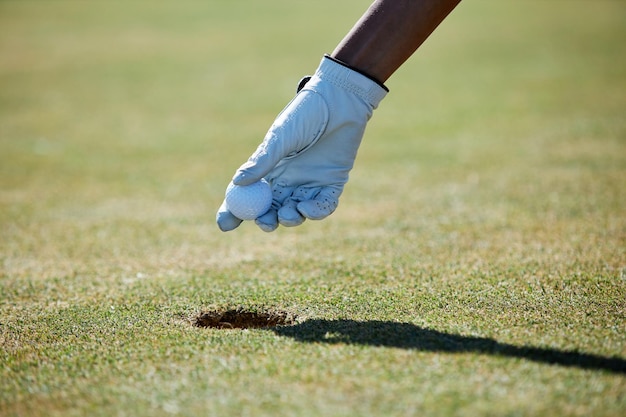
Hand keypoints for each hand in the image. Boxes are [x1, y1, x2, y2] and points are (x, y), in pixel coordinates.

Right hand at [217, 56, 386, 231]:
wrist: (340, 100)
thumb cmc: (306, 113)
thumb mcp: (281, 137)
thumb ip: (263, 161)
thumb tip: (237, 183)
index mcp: (269, 168)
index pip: (248, 195)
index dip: (234, 211)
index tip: (224, 224)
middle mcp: (288, 179)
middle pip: (271, 209)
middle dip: (265, 220)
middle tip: (263, 222)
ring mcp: (310, 183)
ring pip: (296, 212)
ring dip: (289, 218)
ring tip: (286, 214)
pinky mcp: (333, 183)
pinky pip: (323, 205)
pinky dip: (314, 212)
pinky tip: (306, 209)